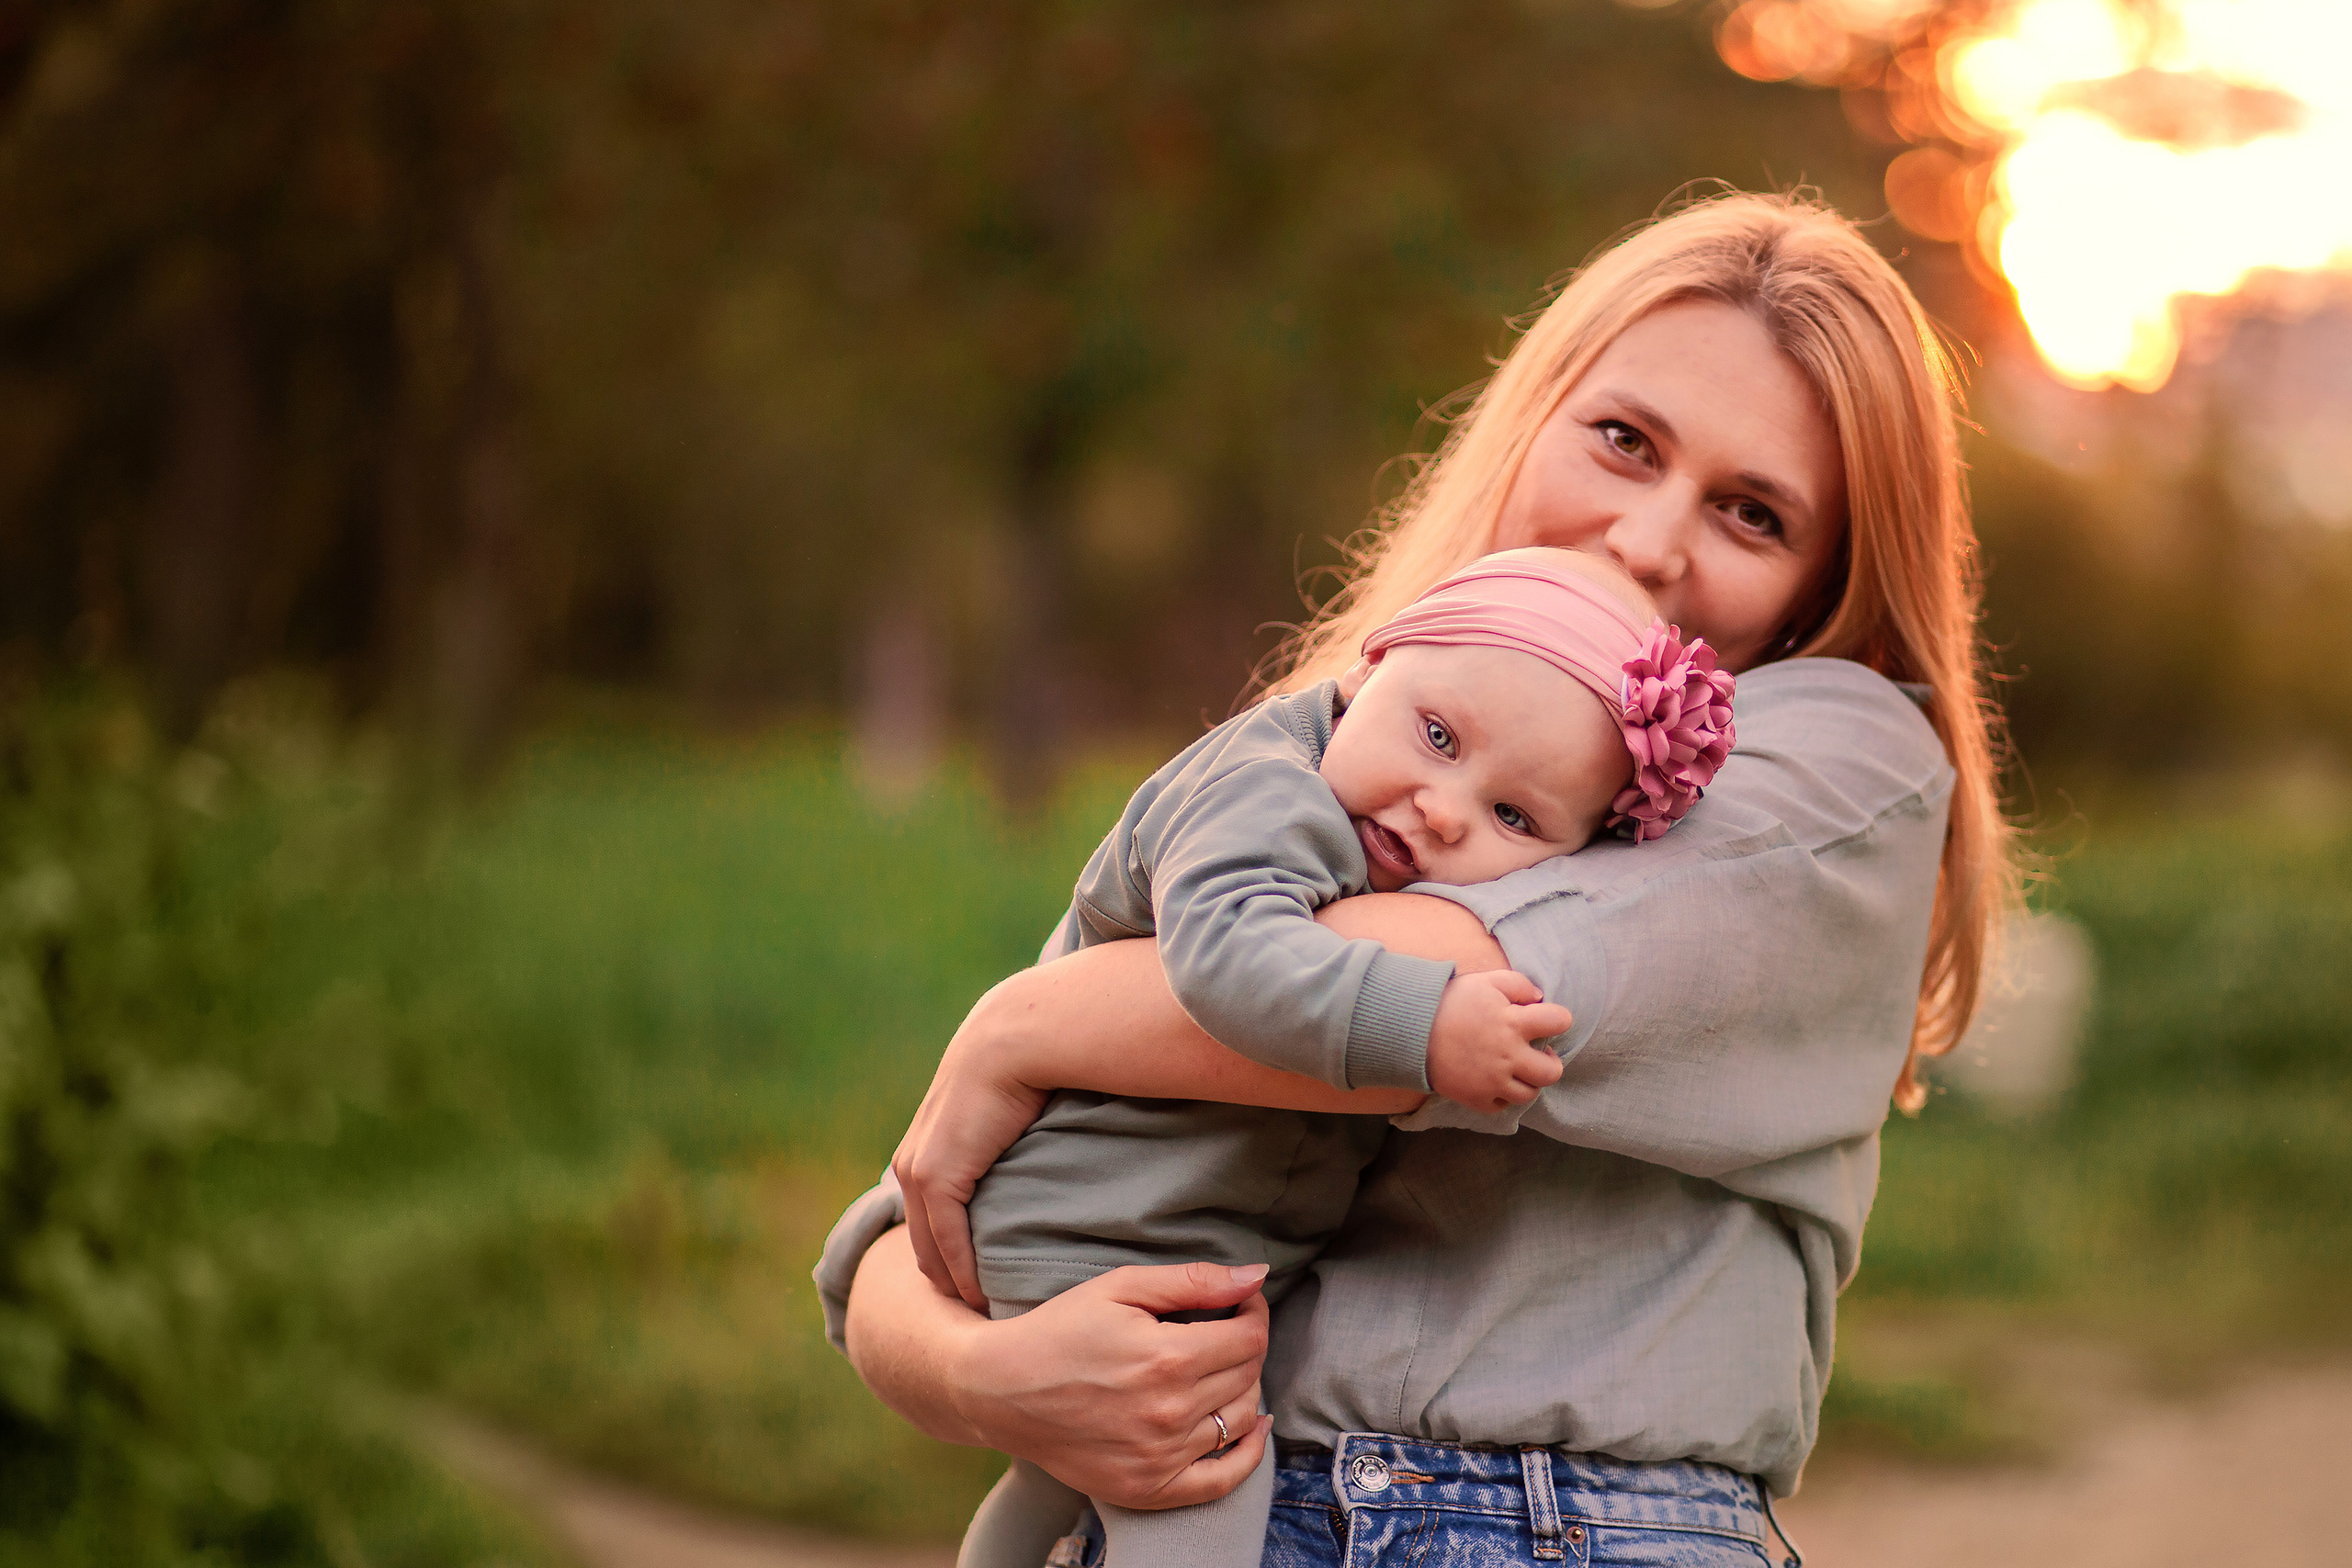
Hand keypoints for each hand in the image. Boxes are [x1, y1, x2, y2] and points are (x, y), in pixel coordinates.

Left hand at [893, 975, 1052, 1309]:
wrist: (1017, 1039)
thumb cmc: (1030, 1068)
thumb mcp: (1010, 1112)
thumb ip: (1012, 1141)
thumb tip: (1043, 1158)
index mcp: (927, 1151)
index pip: (931, 1223)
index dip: (954, 1261)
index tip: (983, 1293)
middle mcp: (912, 1163)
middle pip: (926, 1245)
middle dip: (951, 1284)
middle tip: (984, 1318)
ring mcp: (918, 1170)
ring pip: (932, 1251)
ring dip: (956, 1288)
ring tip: (986, 1318)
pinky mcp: (934, 1175)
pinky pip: (945, 1242)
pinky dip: (963, 1275)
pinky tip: (984, 1298)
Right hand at [950, 1259, 1274, 1508]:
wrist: (999, 1389)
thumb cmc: (1059, 1329)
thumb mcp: (1120, 1287)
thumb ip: (1193, 1281)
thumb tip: (1256, 1276)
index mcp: (1168, 1358)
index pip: (1249, 1338)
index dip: (1254, 1313)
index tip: (1241, 1304)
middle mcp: (1170, 1412)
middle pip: (1247, 1376)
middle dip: (1246, 1346)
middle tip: (1225, 1331)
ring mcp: (1160, 1456)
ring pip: (1240, 1419)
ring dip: (1245, 1389)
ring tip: (1222, 1368)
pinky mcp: (1148, 1488)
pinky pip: (1222, 1481)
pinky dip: (1250, 1455)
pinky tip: (1254, 1428)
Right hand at [1426, 969, 1569, 1110]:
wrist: (1410, 1029)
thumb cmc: (1449, 1002)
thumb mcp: (1485, 981)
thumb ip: (1518, 984)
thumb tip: (1539, 998)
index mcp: (1513, 1022)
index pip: (1559, 1021)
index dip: (1559, 1019)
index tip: (1549, 1020)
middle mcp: (1508, 1055)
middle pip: (1552, 1072)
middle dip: (1550, 1062)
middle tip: (1538, 1054)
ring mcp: (1492, 1081)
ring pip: (1529, 1094)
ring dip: (1527, 1081)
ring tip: (1515, 1069)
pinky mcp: (1476, 1098)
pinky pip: (1502, 1105)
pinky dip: (1502, 1095)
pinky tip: (1493, 1080)